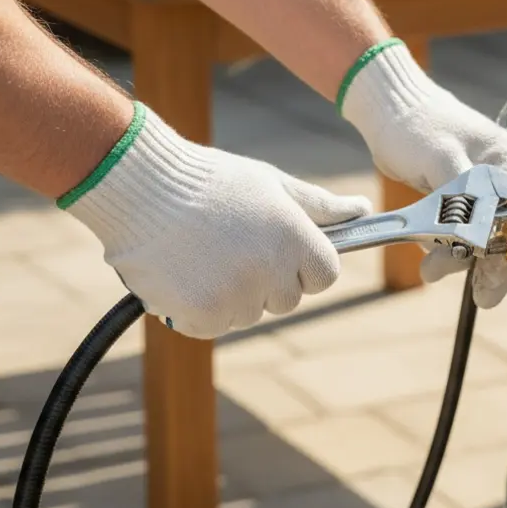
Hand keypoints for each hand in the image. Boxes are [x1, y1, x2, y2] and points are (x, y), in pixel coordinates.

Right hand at [65, 103, 371, 338]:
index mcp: (294, 238)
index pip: (325, 276)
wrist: (141, 186)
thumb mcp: (272, 185)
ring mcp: (235, 296)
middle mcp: (270, 271)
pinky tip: (184, 273)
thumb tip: (364, 210)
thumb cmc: (210, 181)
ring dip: (230, 295)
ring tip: (203, 253)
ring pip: (248, 314)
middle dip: (266, 280)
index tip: (279, 250)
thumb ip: (321, 207)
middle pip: (287, 299)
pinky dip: (198, 310)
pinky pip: (212, 326)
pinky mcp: (200, 315)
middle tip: (232, 245)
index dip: (304, 265)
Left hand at [340, 40, 506, 307]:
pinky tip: (433, 260)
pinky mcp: (457, 193)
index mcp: (504, 160)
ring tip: (432, 274)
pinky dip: (450, 246)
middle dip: (492, 264)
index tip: (493, 273)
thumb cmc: (413, 124)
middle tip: (480, 296)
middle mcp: (498, 174)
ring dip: (464, 257)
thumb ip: (464, 195)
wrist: (386, 105)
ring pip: (483, 233)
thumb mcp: (440, 157)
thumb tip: (483, 232)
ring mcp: (478, 185)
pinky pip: (463, 228)